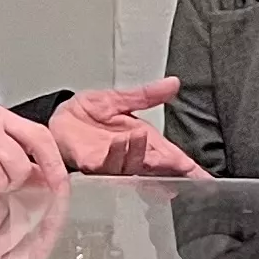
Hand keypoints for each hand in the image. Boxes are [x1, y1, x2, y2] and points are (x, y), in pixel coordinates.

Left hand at [49, 79, 204, 178]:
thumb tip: (173, 84)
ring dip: (144, 156)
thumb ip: (147, 95)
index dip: (188, 167)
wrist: (56, 120)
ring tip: (151, 141)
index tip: (202, 175)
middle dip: (173, 170)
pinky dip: (117, 153)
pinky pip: (107, 163)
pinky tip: (125, 141)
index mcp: (143, 140)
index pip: (171, 156)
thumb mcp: (119, 98)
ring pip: (134, 165)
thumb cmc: (85, 114)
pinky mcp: (91, 164)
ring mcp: (112, 162)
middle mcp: (131, 154)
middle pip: (158, 167)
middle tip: (188, 169)